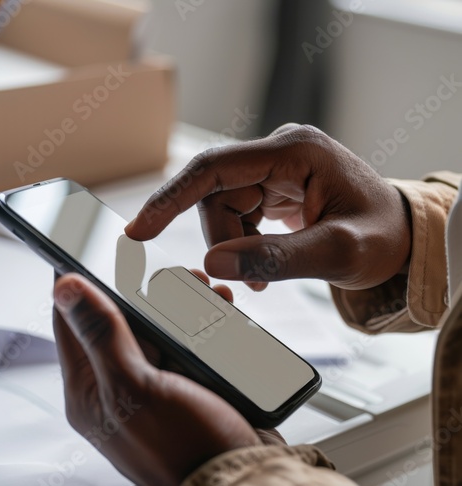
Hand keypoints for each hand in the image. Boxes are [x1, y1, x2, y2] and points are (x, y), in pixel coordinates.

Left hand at [53, 272, 278, 485]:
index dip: (80, 283)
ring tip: (203, 288)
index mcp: (92, 387)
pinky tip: (220, 312)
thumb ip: (101, 334)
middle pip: (121, 320)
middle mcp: (119, 383)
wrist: (242, 478)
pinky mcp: (186, 381)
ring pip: (159, 326)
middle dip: (145, 291)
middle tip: (171, 273)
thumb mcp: (136, 386)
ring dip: (180, 304)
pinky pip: (187, 341)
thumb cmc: (185, 446)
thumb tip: (67, 288)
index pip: (71, 321)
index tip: (96, 250)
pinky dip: (202, 323)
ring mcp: (154, 382)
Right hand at [125, 124, 411, 290]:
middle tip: (248, 279)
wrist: (401, 235)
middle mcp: (281, 151)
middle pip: (215, 193)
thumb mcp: (338, 252)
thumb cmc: (381, 238)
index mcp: (296, 152)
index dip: (171, 199)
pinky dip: (241, 241)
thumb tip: (214, 264)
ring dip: (232, 244)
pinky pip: (237, 211)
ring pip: (222, 205)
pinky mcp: (274, 184)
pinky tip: (261, 261)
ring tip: (261, 276)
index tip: (138, 230)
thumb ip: (276, 258)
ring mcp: (276, 167)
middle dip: (221, 239)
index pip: (214, 169)